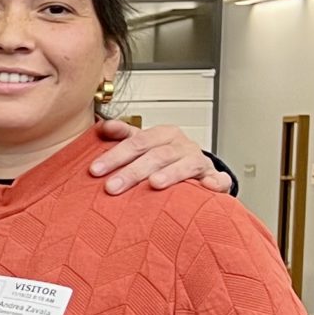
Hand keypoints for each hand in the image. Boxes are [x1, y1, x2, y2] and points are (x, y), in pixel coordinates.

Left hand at [88, 118, 231, 194]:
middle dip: (133, 171)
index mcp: (163, 135)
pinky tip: (208, 187)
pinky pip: (218, 180)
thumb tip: (102, 127)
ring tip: (154, 184)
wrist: (196, 169)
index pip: (136, 142)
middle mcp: (181, 146)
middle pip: (156, 156)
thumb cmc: (164, 157)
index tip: (95, 169)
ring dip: (170, 174)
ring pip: (185, 165)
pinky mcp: (214, 178)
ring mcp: (199, 162)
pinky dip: (215, 183)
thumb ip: (123, 136)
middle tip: (112, 187)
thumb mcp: (143, 144)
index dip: (115, 155)